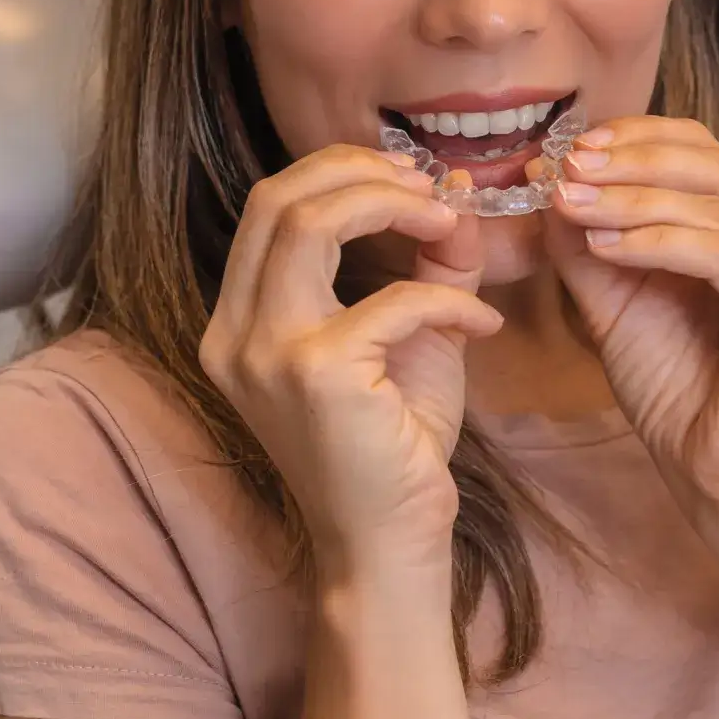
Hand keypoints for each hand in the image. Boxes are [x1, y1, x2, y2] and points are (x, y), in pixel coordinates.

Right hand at [199, 145, 503, 579]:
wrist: (387, 546)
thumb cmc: (392, 450)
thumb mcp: (408, 340)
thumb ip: (427, 266)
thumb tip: (455, 194)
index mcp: (239, 322)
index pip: (269, 207)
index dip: (339, 173)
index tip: (408, 179)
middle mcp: (234, 334)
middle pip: (278, 198)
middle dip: (360, 172)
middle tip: (428, 185)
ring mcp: (266, 354)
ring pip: (310, 222)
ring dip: (391, 205)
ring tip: (449, 221)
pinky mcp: (316, 375)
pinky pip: (394, 300)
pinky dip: (449, 298)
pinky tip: (484, 323)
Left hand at [540, 116, 718, 532]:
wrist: (717, 476)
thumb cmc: (677, 390)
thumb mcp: (615, 300)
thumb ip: (588, 240)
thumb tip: (550, 177)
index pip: (703, 149)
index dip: (635, 138)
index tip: (567, 149)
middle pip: (712, 164)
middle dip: (628, 162)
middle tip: (565, 168)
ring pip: (714, 206)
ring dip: (631, 200)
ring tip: (570, 204)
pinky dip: (659, 242)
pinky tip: (607, 246)